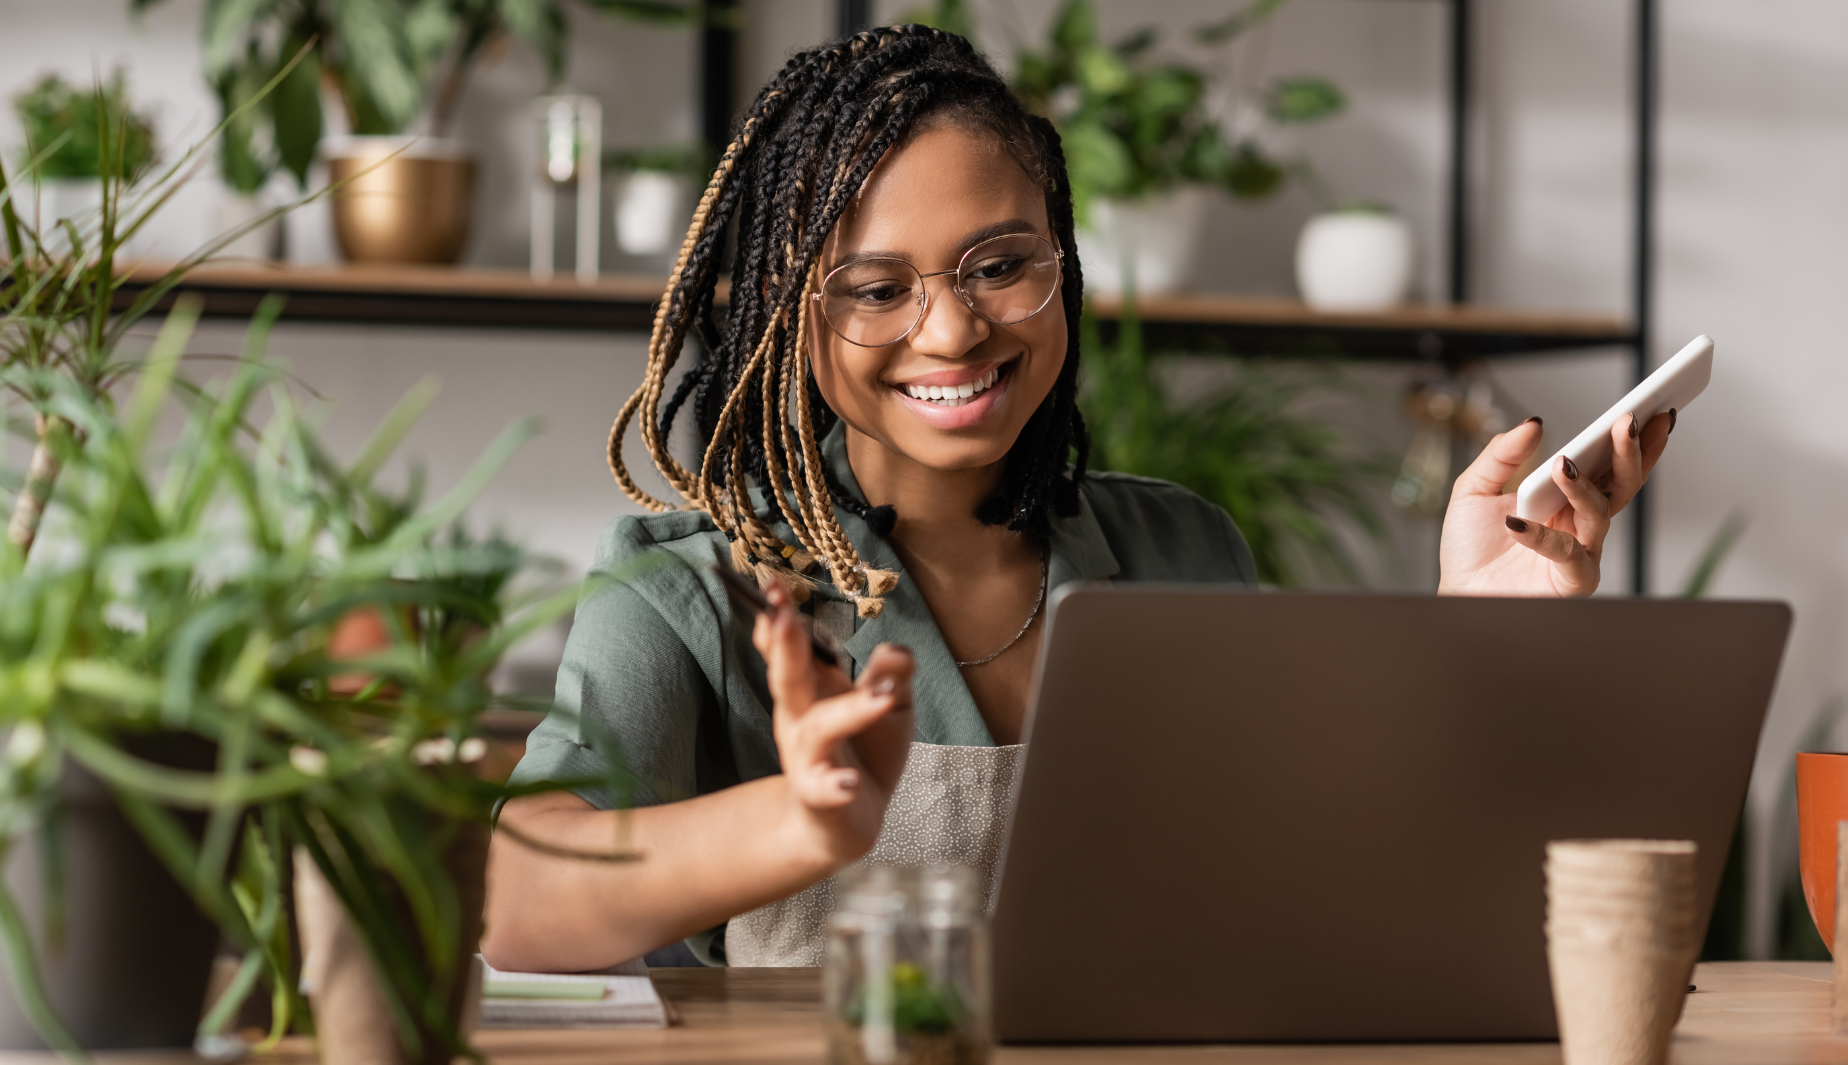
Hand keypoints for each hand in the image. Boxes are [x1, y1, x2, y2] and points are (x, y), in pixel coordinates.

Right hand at [753, 580, 913, 865]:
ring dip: (847, 711)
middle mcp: (798, 716)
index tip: (772, 584)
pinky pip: (823, 788)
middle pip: (788, 677)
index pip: (789, 646)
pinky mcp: (819, 794)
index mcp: (811, 686)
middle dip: (784, 647)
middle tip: (782, 616)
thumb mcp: (891, 704)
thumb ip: (894, 673)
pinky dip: (834, 785)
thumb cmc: (866, 751)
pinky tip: (848, 784)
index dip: (778, 617)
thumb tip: (897, 649)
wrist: (849, 820)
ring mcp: (806, 756)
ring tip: (882, 697)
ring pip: (819, 728)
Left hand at [1438, 411, 1674, 596]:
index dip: (1632, 439)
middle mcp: (1582, 523)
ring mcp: (1582, 552)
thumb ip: (1501, 455)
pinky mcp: (1571, 581)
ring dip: (1583, 487)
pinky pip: (1567, 554)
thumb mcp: (1474, 489)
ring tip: (1561, 465)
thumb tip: (1534, 424)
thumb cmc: (1471, 548)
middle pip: (1621, 484)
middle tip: (1627, 421)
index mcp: (1568, 498)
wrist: (1457, 592)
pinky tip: (1518, 522)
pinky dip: (1543, 537)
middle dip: (1629, 452)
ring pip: (1600, 514)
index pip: (1609, 465)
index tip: (1648, 407)